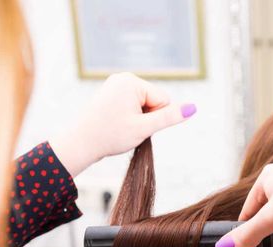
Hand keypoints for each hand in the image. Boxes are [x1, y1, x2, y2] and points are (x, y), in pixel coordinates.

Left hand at [50, 72, 195, 176]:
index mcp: (132, 81)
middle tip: (126, 128)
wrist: (79, 144)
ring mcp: (117, 84)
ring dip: (139, 118)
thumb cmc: (110, 136)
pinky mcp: (112, 92)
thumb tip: (193, 108)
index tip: (135, 125)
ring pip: (145, 104)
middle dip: (147, 117)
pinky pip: (134, 105)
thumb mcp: (144, 128)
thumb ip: (170, 117)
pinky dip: (130, 116)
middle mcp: (124, 78)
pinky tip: (117, 123)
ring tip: (120, 126)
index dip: (155, 118)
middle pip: (155, 100)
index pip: (164, 100)